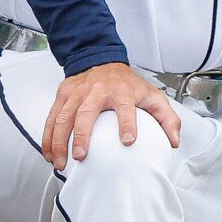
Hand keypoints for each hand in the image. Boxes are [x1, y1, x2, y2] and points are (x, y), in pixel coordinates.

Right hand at [43, 62, 179, 168]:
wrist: (100, 60)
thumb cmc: (127, 84)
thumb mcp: (152, 95)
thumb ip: (167, 118)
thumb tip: (174, 142)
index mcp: (122, 91)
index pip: (126, 107)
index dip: (128, 123)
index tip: (128, 141)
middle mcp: (97, 91)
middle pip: (86, 112)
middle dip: (82, 135)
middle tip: (81, 156)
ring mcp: (77, 93)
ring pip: (63, 117)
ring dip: (59, 141)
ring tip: (59, 162)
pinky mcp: (63, 96)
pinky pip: (51, 118)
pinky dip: (48, 137)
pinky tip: (49, 153)